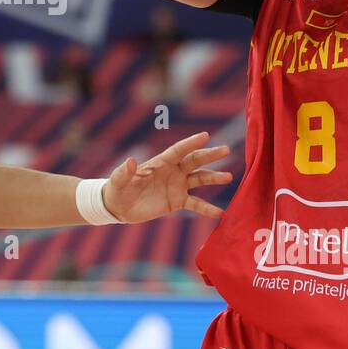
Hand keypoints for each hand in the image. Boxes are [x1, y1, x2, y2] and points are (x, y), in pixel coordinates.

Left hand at [101, 131, 232, 221]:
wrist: (119, 207)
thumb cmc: (118, 188)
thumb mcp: (119, 180)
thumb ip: (125, 171)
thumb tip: (131, 161)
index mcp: (160, 162)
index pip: (178, 150)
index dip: (191, 143)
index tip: (205, 135)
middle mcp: (172, 171)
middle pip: (194, 160)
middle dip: (209, 155)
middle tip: (226, 150)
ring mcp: (177, 186)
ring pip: (199, 178)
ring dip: (213, 177)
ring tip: (229, 176)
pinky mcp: (177, 202)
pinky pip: (196, 204)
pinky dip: (207, 208)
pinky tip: (220, 213)